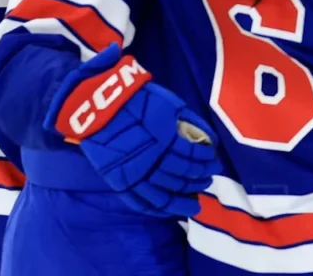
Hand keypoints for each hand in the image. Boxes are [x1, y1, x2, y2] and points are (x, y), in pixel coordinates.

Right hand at [45, 45, 218, 217]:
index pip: (193, 156)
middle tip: (209, 180)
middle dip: (199, 179)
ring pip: (164, 195)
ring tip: (196, 204)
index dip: (207, 160)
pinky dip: (158, 209)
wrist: (98, 108)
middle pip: (182, 176)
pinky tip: (171, 211)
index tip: (214, 161)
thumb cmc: (137, 101)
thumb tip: (208, 139)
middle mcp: (153, 160)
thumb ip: (189, 122)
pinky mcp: (119, 182)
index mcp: (167, 139)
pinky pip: (141, 202)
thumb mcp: (170, 104)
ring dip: (183, 199)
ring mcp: (135, 174)